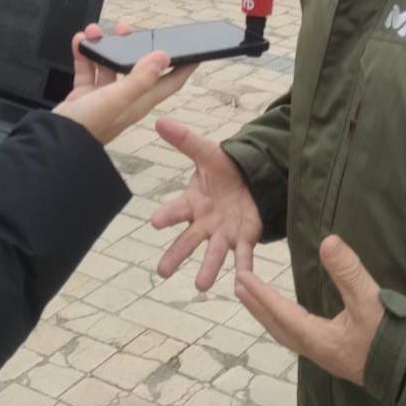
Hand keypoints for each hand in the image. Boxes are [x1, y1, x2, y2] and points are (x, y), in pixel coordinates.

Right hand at [54, 23, 194, 145]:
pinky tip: (80, 42)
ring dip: (104, 47)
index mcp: (139, 101)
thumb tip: (163, 57)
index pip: (169, 82)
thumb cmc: (87, 126)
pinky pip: (87, 70)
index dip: (183, 66)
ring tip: (95, 31)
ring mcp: (103, 98)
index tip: (194, 51)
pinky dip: (84, 55)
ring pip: (109, 65)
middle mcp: (124, 98)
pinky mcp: (84, 97)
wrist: (53, 143)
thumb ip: (139, 78)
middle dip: (133, 45)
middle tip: (125, 28)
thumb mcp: (116, 99)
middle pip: (136, 67)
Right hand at [150, 119, 262, 289]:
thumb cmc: (222, 168)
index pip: (176, 210)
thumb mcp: (205, 151)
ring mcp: (223, 233)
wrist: (249, 177)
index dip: (167, 215)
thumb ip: (184, 140)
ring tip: (201, 286)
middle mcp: (204, 222)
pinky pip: (243, 256)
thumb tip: (159, 120)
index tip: (156, 222)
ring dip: (208, 268)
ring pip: (214, 253)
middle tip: (162, 271)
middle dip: (176, 254)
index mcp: (193, 202)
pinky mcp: (244, 238)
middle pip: (188, 240)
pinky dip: (244, 270)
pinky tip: (244, 283)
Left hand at [235, 235, 384, 386]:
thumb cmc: (393, 339)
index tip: (243, 278)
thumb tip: (328, 241)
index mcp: (321, 340)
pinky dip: (286, 322)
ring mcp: (328, 355)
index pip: (283, 314)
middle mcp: (319, 351)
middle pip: (279, 327)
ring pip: (289, 334)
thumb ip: (349, 271)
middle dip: (258, 307)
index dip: (262, 295)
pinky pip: (300, 337)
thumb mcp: (371, 301)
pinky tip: (290, 316)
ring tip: (254, 299)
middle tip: (238, 287)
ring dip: (269, 315)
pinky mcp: (338, 355)